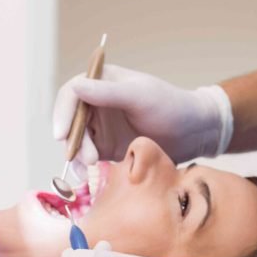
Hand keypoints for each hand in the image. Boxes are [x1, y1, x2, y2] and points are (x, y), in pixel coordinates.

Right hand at [52, 63, 232, 173]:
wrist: (194, 132)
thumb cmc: (171, 106)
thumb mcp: (139, 96)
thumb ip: (107, 93)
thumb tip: (76, 85)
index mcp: (103, 82)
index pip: (72, 94)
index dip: (63, 113)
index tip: (61, 134)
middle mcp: (97, 102)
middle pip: (70, 120)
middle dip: (73, 140)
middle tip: (88, 158)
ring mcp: (101, 126)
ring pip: (76, 140)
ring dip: (78, 154)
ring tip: (93, 166)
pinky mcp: (107, 146)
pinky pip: (87, 156)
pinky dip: (84, 165)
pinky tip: (90, 174)